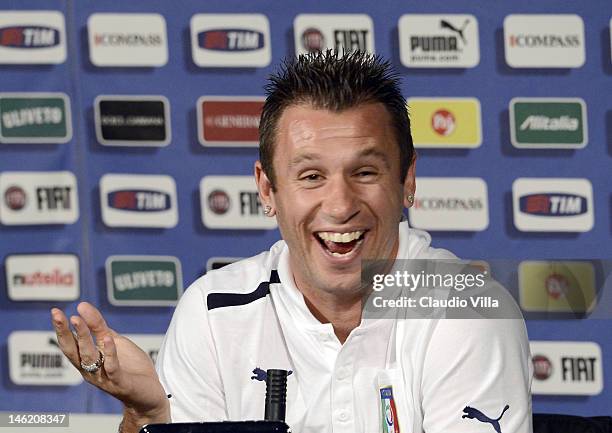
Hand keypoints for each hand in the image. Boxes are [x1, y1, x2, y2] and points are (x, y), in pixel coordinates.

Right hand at [50, 302, 169, 423]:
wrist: (148, 392)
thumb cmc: (129, 366)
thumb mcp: (113, 340)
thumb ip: (98, 326)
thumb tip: (81, 305)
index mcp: (87, 359)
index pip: (70, 343)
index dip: (62, 328)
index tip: (55, 311)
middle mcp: (91, 370)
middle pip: (73, 351)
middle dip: (64, 333)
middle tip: (57, 315)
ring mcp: (104, 377)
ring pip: (89, 357)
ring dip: (83, 339)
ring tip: (78, 320)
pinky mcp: (120, 382)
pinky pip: (112, 367)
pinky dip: (109, 353)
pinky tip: (106, 338)